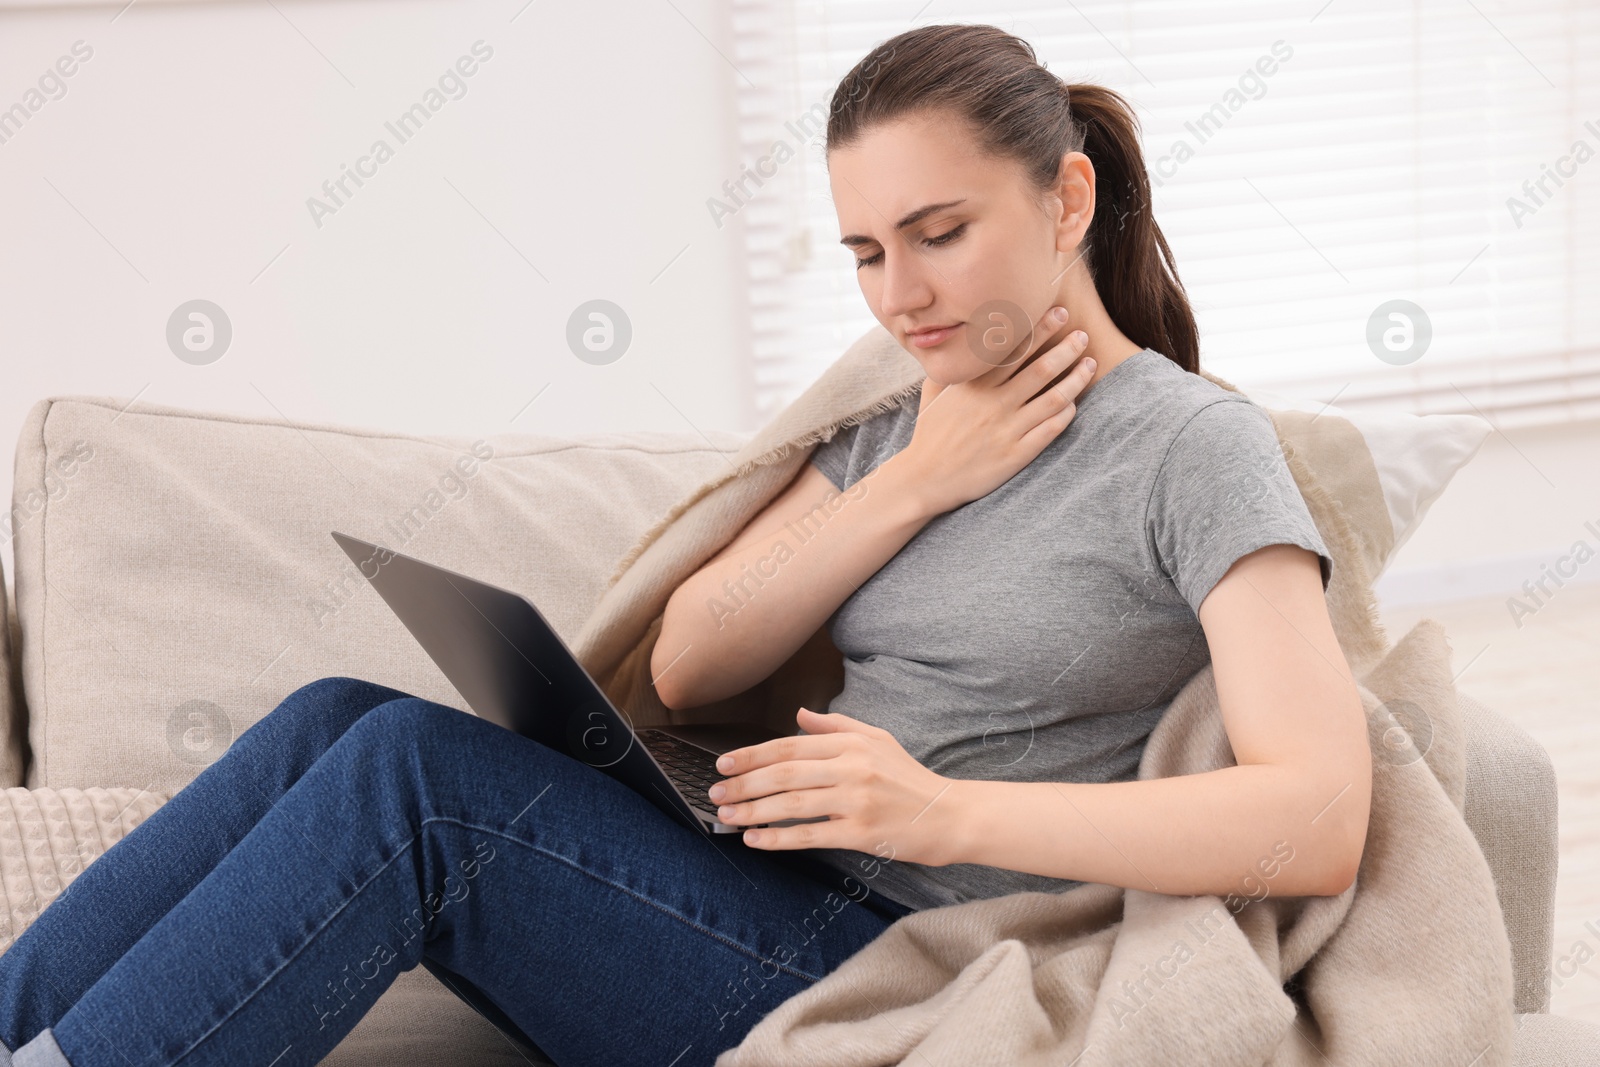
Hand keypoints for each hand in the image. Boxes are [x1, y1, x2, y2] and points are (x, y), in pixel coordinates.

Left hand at [707, 707, 956, 865]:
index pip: (790, 745)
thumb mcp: (877, 739)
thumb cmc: (910, 778)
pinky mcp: (861, 833)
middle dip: (744, 783)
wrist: (949, 815)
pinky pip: (810, 835)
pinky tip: (756, 839)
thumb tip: (799, 714)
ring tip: (727, 814)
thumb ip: (836, 725)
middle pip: (785, 773)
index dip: (753, 754)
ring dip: (753, 810)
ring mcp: (856, 801)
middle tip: (715, 791)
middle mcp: (852, 768)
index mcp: (851, 743)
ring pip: (792, 804)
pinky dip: (778, 838)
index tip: (724, 763)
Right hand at [900, 305, 1093, 514]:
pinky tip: (1074, 404)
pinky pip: (1050, 430)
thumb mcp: (933, 392)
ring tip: (1090, 364)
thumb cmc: (930, 433)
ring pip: (1053, 399)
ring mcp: (1006, 430)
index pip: (1014, 349)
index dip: (1040, 328)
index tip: (1058, 313)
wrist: (925, 479)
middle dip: (1066, 348)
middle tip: (1082, 335)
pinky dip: (1067, 414)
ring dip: (1076, 379)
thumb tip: (957, 338)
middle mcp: (993, 404)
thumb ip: (952, 365)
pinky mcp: (1015, 455)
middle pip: (1041, 369)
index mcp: (975, 385)